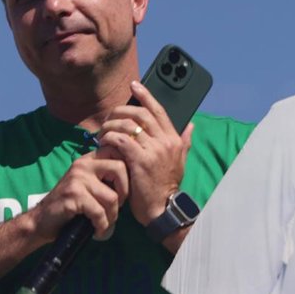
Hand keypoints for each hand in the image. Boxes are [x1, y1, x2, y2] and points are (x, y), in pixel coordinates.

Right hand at [23, 151, 130, 239]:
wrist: (42, 221)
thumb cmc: (71, 206)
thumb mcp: (89, 186)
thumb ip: (106, 178)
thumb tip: (135, 179)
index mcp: (89, 159)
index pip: (118, 152)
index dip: (128, 172)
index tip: (122, 191)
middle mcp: (83, 164)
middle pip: (120, 169)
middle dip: (124, 193)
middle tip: (116, 207)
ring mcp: (77, 179)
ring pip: (112, 196)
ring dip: (112, 216)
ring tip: (105, 223)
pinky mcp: (73, 195)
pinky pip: (99, 212)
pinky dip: (102, 226)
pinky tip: (97, 230)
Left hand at [95, 79, 193, 227]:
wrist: (163, 207)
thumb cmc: (167, 184)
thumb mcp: (181, 160)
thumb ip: (185, 141)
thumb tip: (191, 125)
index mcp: (175, 139)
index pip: (159, 110)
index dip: (145, 95)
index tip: (134, 85)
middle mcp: (166, 141)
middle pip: (140, 114)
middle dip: (120, 111)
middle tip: (109, 117)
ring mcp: (153, 150)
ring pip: (127, 125)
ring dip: (110, 126)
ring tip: (102, 132)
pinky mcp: (139, 160)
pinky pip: (120, 140)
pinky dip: (109, 138)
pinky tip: (103, 143)